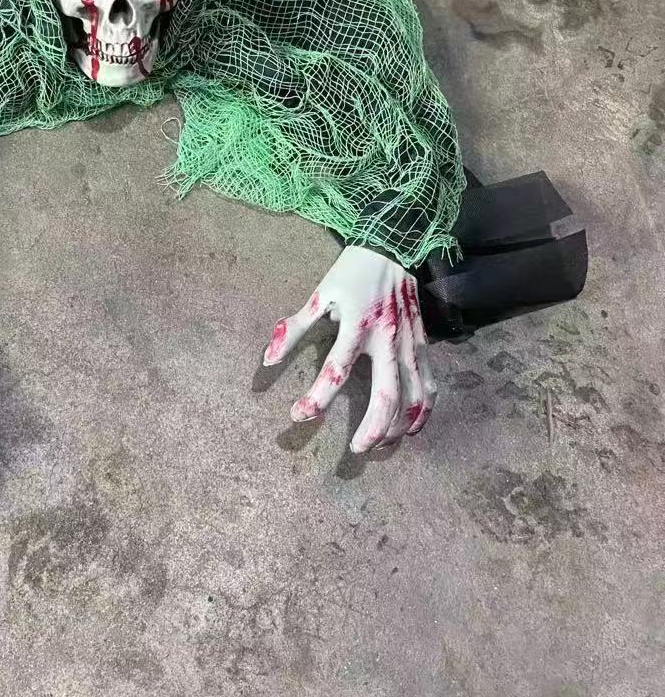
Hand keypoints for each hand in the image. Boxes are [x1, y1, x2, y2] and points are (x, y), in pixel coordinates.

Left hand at [262, 246, 436, 453]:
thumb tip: (267, 360)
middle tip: (356, 450)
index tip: (298, 415)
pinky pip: (428, 385)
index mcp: (357, 325)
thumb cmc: (351, 272)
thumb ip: (295, 329)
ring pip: (412, 397)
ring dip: (398, 427)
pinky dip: (422, 411)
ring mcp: (409, 343)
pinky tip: (411, 429)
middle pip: (386, 396)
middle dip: (372, 429)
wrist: (392, 246)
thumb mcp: (320, 295)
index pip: (336, 370)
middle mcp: (387, 338)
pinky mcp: (422, 344)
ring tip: (380, 445)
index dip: (316, 398)